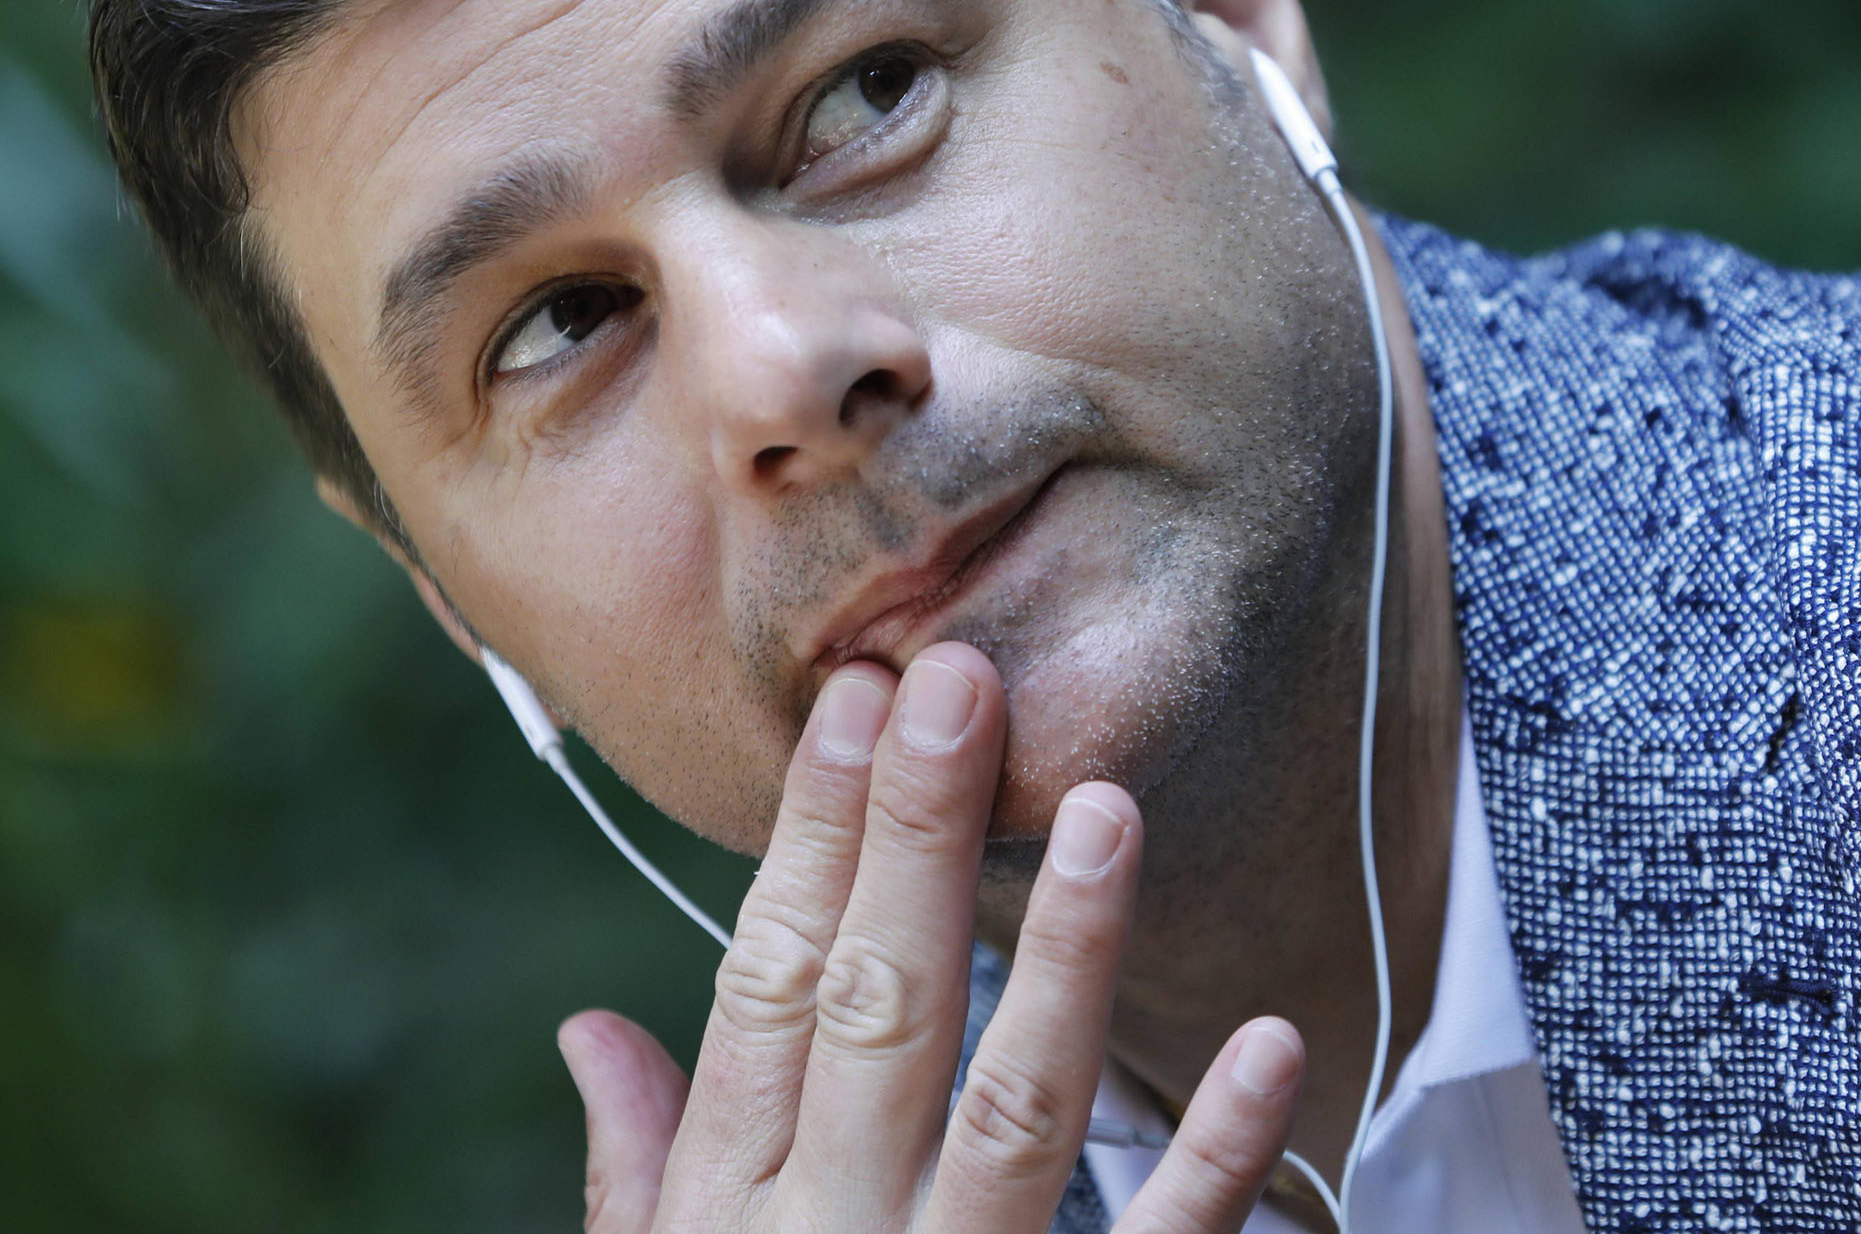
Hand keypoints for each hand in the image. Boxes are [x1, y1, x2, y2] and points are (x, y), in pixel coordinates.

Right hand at [557, 641, 1304, 1232]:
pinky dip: (1219, 1161)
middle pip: (881, 1012)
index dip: (809, 840)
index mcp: (733, 1211)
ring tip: (1106, 806)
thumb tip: (591, 1026)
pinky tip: (1269, 1041)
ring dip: (1064, 958)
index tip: (855, 704)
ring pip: (1018, 1113)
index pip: (768, 988)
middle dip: (917, 841)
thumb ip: (637, 1173)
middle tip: (961, 681)